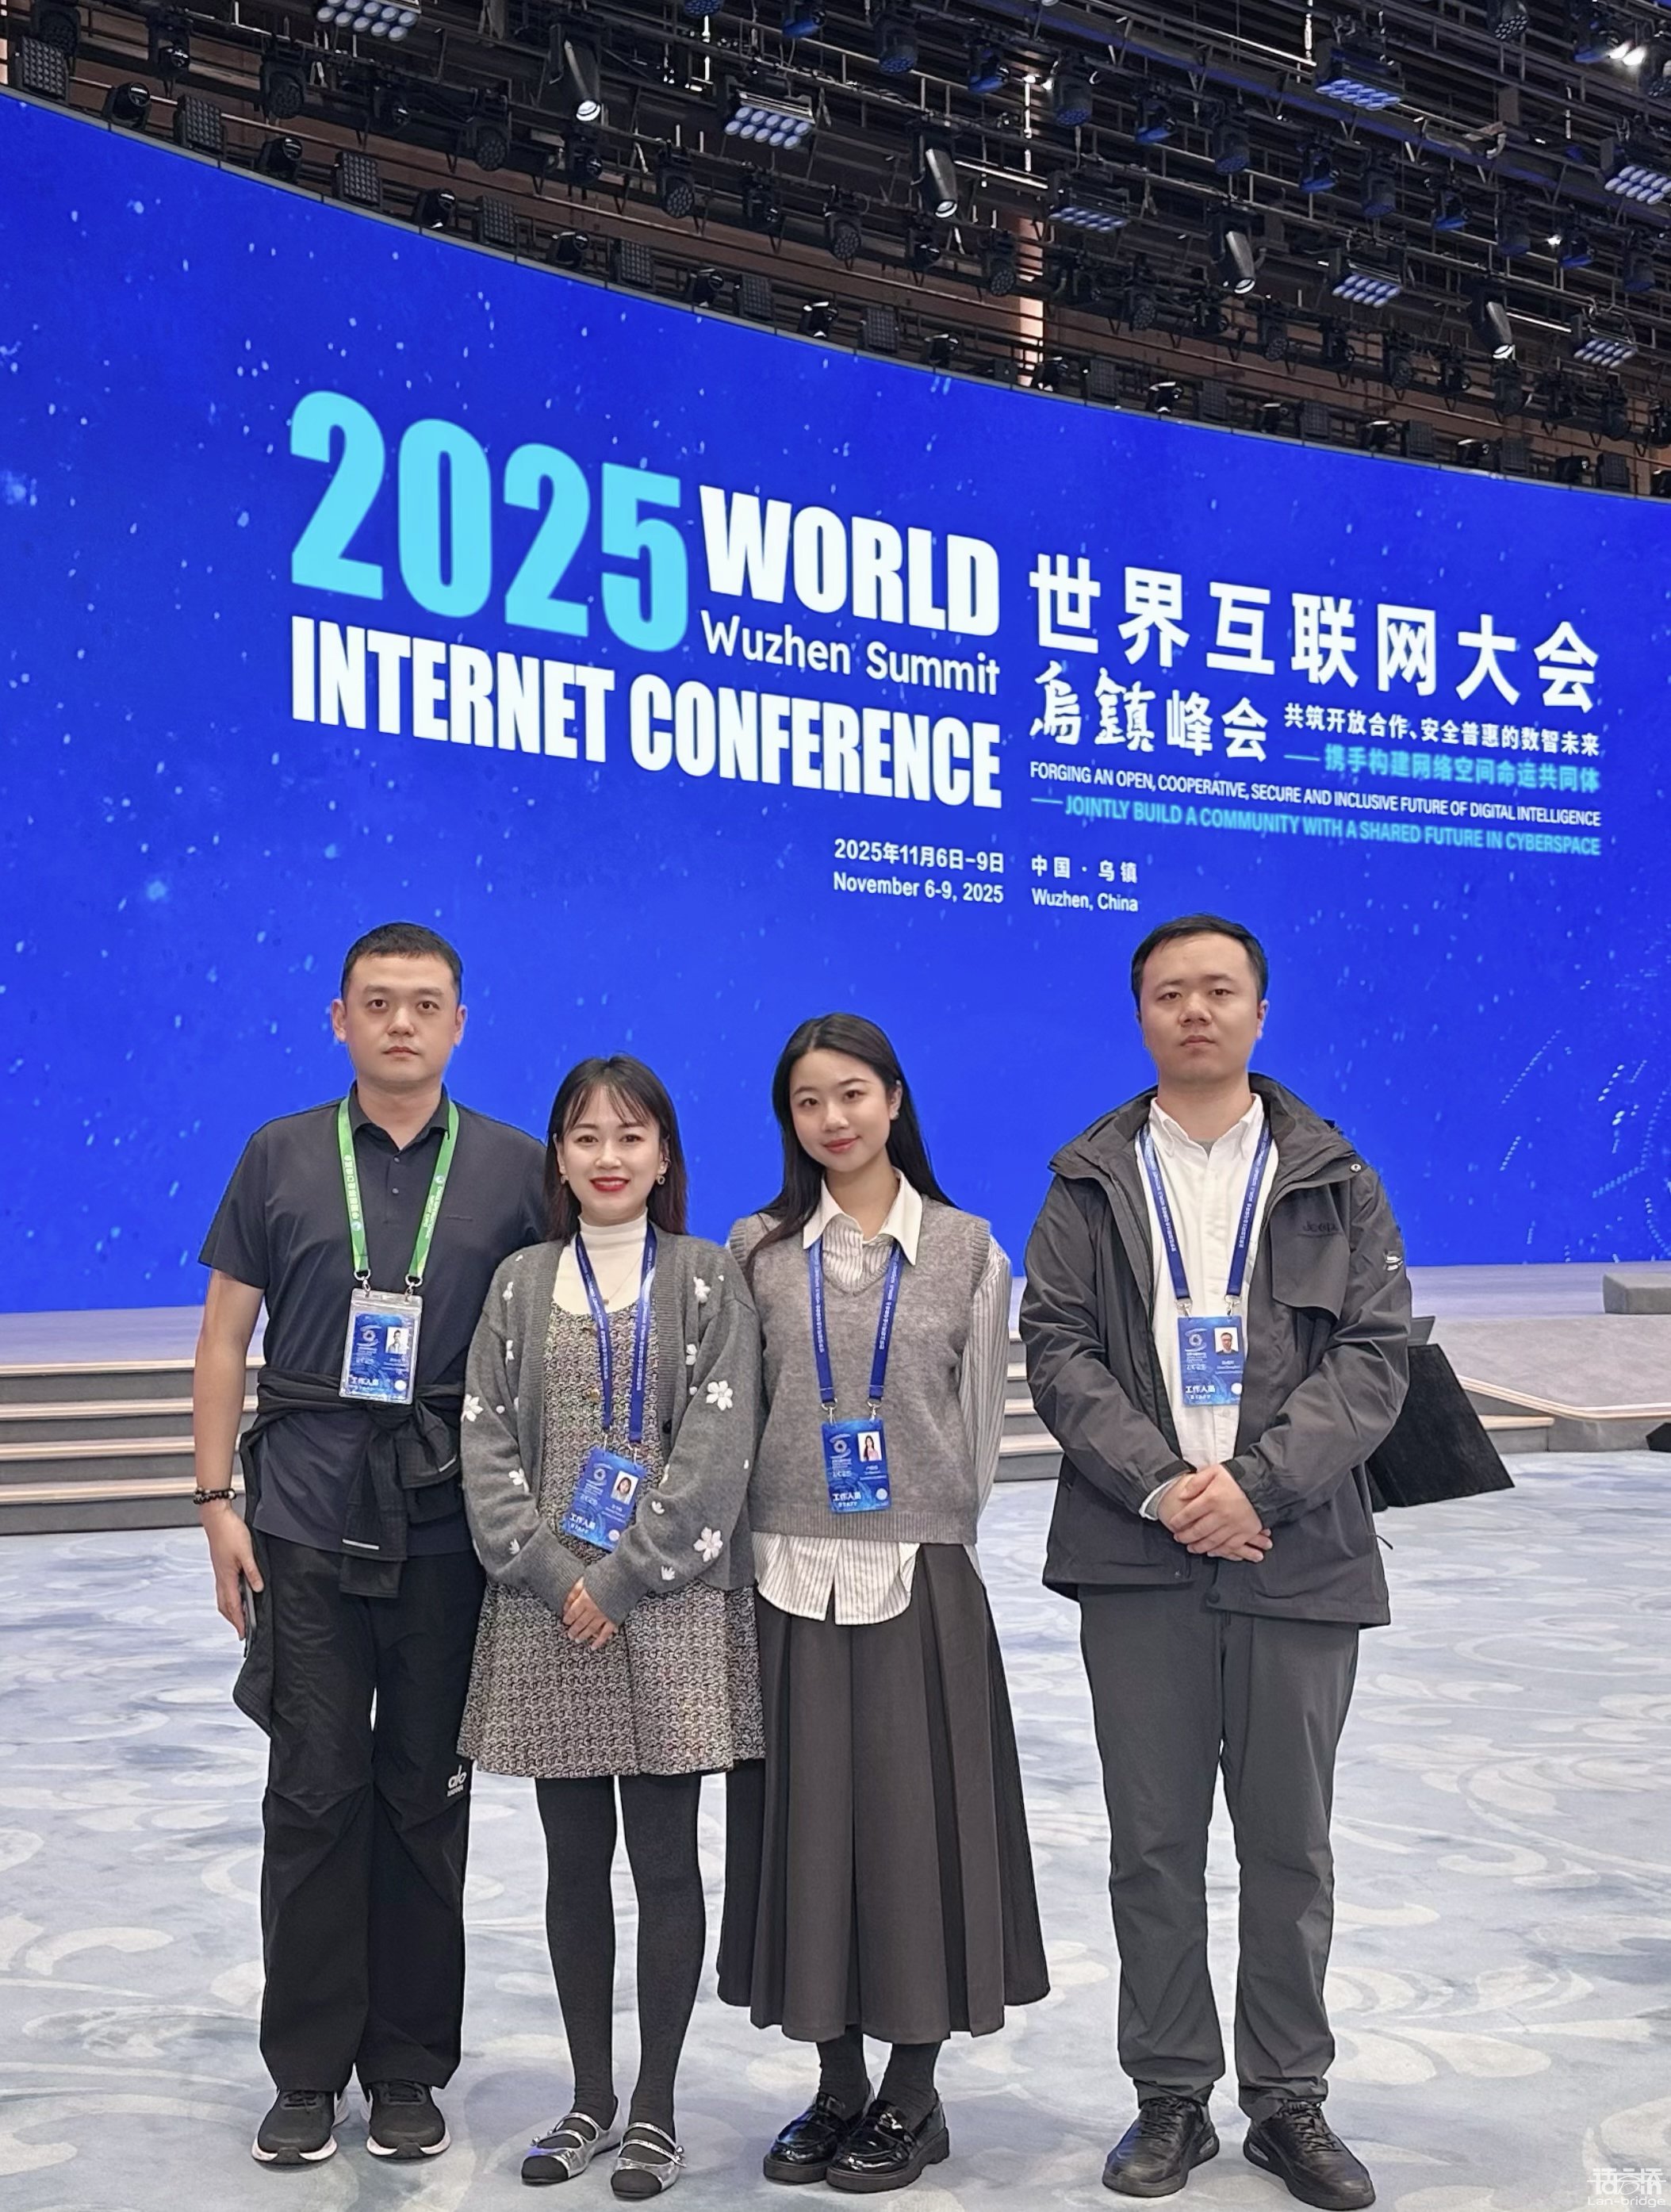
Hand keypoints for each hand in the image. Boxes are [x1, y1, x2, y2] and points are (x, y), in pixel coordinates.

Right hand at [202, 1501, 261, 1633]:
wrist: (216, 1518)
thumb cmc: (230, 1532)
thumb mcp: (246, 1552)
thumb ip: (252, 1571)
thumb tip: (258, 1588)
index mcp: (226, 1577)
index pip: (233, 1606)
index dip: (239, 1621)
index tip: (243, 1634)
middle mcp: (221, 1578)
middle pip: (225, 1606)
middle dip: (233, 1620)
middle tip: (242, 1630)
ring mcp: (220, 1572)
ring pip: (223, 1598)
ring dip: (231, 1610)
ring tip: (240, 1617)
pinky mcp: (221, 1566)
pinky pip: (224, 1588)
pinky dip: (230, 1598)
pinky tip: (237, 1595)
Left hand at [561, 1579, 618, 1648]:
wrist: (624, 1576)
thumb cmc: (604, 1576)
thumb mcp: (585, 1580)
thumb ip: (574, 1592)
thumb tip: (566, 1604)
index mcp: (584, 1600)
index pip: (573, 1613)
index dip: (568, 1618)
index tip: (565, 1621)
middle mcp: (592, 1610)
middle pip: (580, 1623)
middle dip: (573, 1630)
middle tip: (570, 1635)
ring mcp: (603, 1616)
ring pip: (590, 1629)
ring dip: (583, 1636)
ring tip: (578, 1640)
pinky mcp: (613, 1619)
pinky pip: (605, 1633)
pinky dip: (599, 1641)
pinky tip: (594, 1646)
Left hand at [1159, 1465, 1271, 1561]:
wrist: (1265, 1482)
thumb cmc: (1238, 1476)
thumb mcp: (1214, 1471)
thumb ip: (1196, 1483)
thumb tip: (1182, 1496)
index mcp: (1211, 1499)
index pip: (1188, 1514)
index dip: (1178, 1521)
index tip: (1173, 1525)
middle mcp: (1221, 1515)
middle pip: (1198, 1531)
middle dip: (1185, 1537)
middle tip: (1179, 1538)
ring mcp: (1234, 1526)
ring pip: (1212, 1541)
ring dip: (1199, 1547)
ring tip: (1191, 1547)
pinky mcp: (1246, 1532)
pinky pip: (1230, 1546)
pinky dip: (1219, 1551)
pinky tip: (1211, 1552)